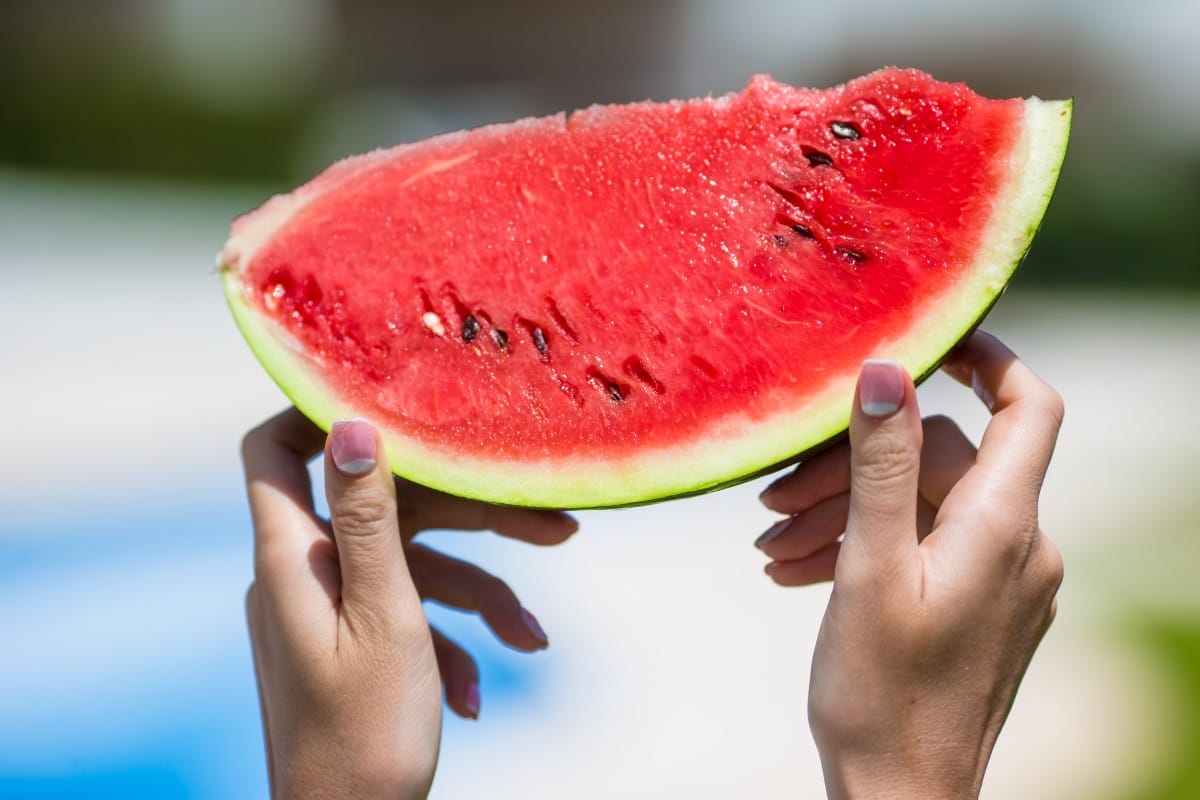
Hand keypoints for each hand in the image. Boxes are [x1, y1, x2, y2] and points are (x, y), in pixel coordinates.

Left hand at [242, 410, 575, 797]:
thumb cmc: (362, 735)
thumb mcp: (385, 615)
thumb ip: (369, 519)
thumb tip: (352, 425)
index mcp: (294, 556)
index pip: (274, 451)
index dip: (319, 410)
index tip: (398, 398)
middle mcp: (304, 572)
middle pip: (386, 506)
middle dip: (472, 517)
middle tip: (555, 528)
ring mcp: (327, 609)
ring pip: (412, 565)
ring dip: (479, 595)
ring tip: (533, 638)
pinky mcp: (349, 643)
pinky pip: (406, 614)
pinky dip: (449, 638)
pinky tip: (480, 690)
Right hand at [757, 332, 1064, 798]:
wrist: (901, 796)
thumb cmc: (882, 694)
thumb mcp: (870, 569)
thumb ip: (882, 466)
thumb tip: (888, 371)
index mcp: (1002, 527)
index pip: (1029, 408)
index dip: (988, 357)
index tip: (929, 336)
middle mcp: (1018, 547)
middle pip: (941, 461)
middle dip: (854, 465)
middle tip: (775, 500)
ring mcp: (999, 582)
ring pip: (920, 507)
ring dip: (845, 512)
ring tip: (772, 546)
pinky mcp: (976, 609)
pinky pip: (921, 547)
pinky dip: (864, 546)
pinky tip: (797, 571)